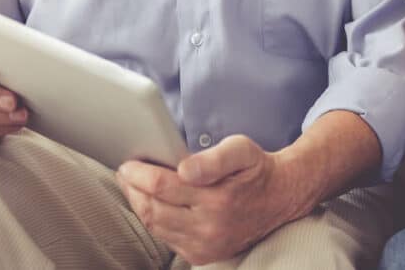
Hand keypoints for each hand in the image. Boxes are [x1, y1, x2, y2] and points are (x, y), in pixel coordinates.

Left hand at [117, 135, 295, 264]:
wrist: (280, 198)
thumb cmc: (255, 169)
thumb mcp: (241, 149)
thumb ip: (213, 158)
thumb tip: (184, 169)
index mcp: (217, 198)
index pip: (162, 187)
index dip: (139, 175)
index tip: (128, 164)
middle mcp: (209, 227)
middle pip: (153, 210)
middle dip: (133, 190)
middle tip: (125, 173)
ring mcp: (205, 245)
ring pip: (157, 227)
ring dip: (140, 206)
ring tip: (133, 187)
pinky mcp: (203, 255)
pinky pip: (167, 240)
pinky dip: (155, 221)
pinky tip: (153, 205)